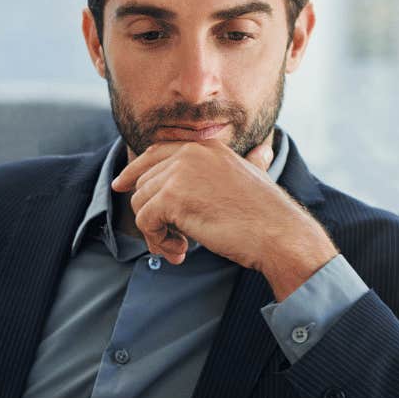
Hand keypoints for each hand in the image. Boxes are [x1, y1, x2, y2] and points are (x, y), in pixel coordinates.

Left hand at [109, 139, 337, 299]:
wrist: (278, 233)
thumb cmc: (269, 213)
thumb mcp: (256, 176)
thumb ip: (251, 162)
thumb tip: (264, 150)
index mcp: (206, 146)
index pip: (155, 153)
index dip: (134, 171)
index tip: (120, 186)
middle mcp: (190, 153)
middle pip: (144, 184)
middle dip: (153, 216)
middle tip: (174, 241)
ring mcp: (179, 173)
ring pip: (140, 204)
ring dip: (156, 233)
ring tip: (179, 248)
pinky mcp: (171, 197)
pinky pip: (144, 221)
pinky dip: (157, 241)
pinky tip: (180, 251)